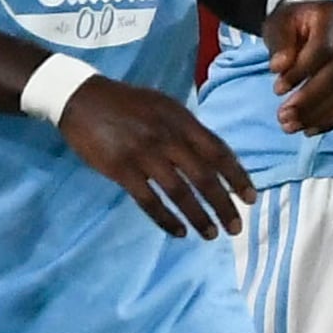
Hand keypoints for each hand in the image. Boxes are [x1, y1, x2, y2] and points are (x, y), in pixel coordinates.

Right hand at [58, 78, 255, 240]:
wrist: (82, 98)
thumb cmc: (128, 104)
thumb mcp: (165, 107)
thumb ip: (188, 130)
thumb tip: (214, 157)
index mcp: (183, 121)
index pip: (219, 151)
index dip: (237, 176)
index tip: (251, 198)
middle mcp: (168, 137)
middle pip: (204, 176)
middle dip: (224, 204)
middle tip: (236, 227)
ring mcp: (144, 154)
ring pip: (180, 192)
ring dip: (199, 216)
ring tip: (211, 234)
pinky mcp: (121, 169)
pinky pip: (149, 200)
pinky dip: (166, 219)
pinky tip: (178, 232)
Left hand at [266, 0, 332, 136]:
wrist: (309, 16)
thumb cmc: (290, 21)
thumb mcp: (277, 24)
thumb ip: (279, 44)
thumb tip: (280, 68)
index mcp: (330, 15)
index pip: (323, 49)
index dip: (301, 72)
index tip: (277, 89)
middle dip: (310, 100)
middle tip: (284, 118)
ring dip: (320, 114)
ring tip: (292, 127)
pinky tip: (310, 128)